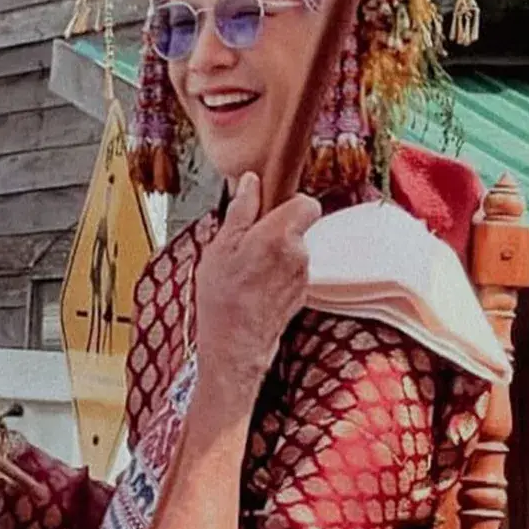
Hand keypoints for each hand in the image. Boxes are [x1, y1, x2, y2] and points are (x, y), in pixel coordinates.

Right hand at [195, 172, 320, 403]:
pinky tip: (253, 288)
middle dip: (274, 231)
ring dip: (273, 255)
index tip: (267, 210)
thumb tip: (251, 182)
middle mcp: (300, 254)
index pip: (308, 203)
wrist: (235, 346)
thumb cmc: (224, 298)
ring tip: (245, 271)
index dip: (289, 203)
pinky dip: (275, 276)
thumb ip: (241, 210)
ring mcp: (303, 277)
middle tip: (244, 244)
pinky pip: (290, 273)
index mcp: (281, 235)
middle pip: (297, 228)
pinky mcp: (301, 296)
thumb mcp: (221, 246)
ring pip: (292, 251)